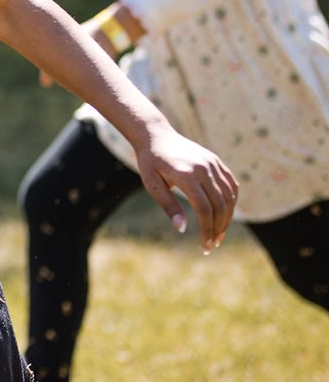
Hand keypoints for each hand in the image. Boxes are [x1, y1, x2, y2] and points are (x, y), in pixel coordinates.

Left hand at [132, 123, 238, 250]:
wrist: (156, 136)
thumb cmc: (150, 163)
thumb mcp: (152, 184)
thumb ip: (168, 205)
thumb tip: (182, 229)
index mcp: (186, 174)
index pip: (204, 208)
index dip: (207, 229)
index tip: (205, 245)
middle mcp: (203, 168)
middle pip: (220, 204)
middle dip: (218, 228)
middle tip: (212, 244)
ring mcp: (212, 163)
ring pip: (229, 196)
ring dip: (227, 218)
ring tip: (218, 234)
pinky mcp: (217, 161)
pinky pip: (231, 185)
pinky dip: (231, 202)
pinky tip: (224, 215)